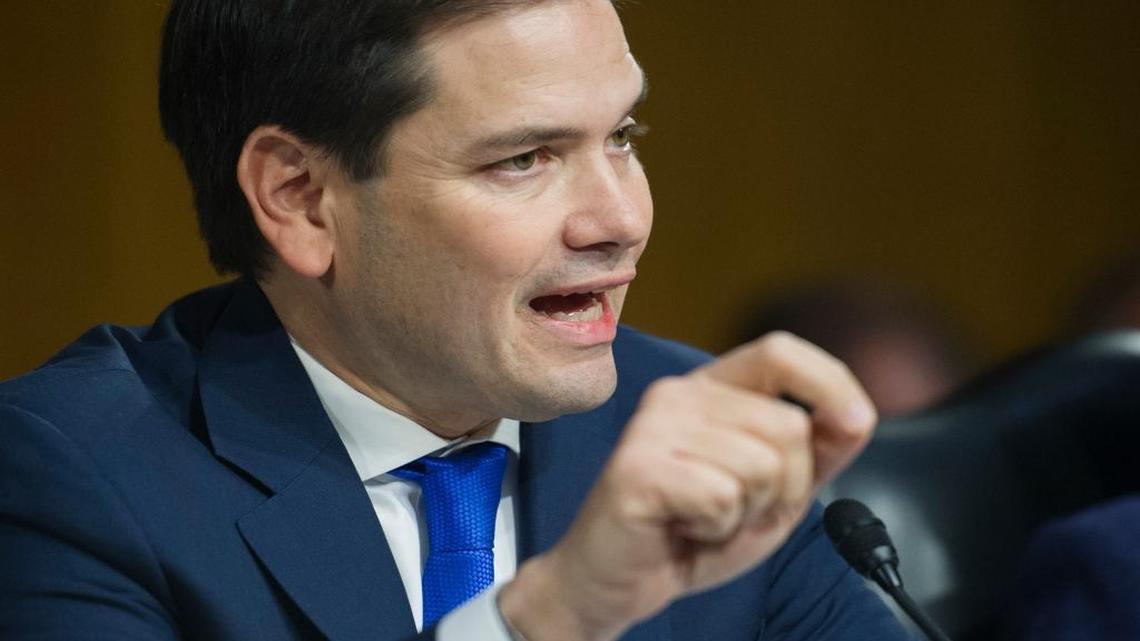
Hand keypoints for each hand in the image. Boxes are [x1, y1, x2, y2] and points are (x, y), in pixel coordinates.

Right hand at [498, 332, 876, 640]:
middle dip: (783, 487)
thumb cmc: (691, 530)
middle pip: (788, 425)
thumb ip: (815, 451)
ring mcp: (653, 426)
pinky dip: (716, 529)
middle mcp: (678, 394)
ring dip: (747, 512)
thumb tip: (857, 415)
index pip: (779, 352)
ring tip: (705, 519)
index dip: (830, 381)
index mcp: (710, 388)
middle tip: (735, 509)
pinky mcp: (638, 466)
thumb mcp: (772, 491)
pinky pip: (723, 497)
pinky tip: (684, 526)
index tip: (857, 422)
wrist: (619, 580)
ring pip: (762, 465)